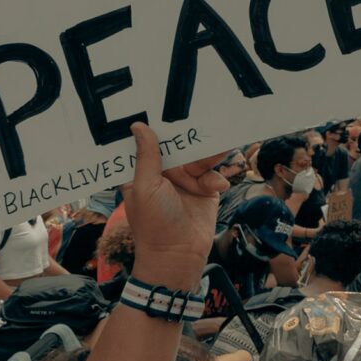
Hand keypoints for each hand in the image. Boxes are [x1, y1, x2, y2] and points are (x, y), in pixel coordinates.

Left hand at [122, 121, 229, 286]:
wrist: (179, 255)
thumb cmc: (154, 223)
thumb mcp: (145, 186)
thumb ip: (147, 155)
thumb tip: (139, 125)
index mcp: (144, 172)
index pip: (148, 143)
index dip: (156, 127)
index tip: (164, 104)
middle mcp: (164, 174)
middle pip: (178, 147)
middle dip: (189, 138)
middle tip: (203, 119)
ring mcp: (186, 182)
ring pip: (199, 159)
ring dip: (209, 156)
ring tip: (221, 149)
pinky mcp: (205, 191)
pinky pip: (213, 174)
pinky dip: (216, 177)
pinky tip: (217, 185)